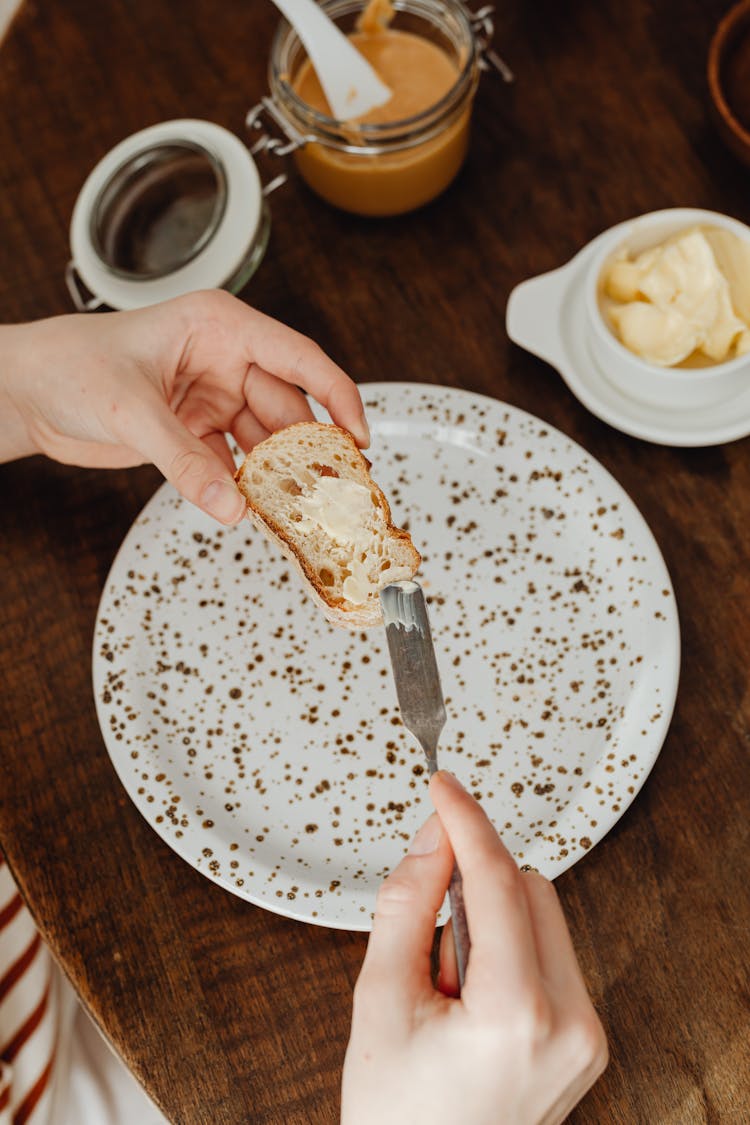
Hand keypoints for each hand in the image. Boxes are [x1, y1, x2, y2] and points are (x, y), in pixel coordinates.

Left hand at [0, 290, 367, 523]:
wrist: (26, 393)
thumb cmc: (69, 366)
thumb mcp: (131, 410)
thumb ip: (184, 461)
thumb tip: (231, 507)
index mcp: (218, 327)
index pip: (297, 358)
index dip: (336, 396)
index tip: (359, 436)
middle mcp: (222, 360)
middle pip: (286, 408)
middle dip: (308, 450)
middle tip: (332, 491)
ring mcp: (210, 397)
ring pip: (263, 441)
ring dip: (278, 475)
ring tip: (300, 509)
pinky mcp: (195, 431)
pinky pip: (233, 464)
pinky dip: (243, 488)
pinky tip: (254, 510)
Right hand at [342, 771, 607, 1124]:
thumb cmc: (396, 1112)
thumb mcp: (379, 997)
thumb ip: (407, 902)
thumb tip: (436, 834)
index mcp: (517, 1015)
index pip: (500, 881)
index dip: (467, 822)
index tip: (443, 785)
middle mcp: (571, 1023)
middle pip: (529, 887)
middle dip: (474, 884)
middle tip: (426, 938)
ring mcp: (586, 1035)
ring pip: (543, 914)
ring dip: (489, 918)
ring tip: (447, 987)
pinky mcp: (586, 1038)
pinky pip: (550, 952)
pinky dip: (507, 949)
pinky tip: (471, 998)